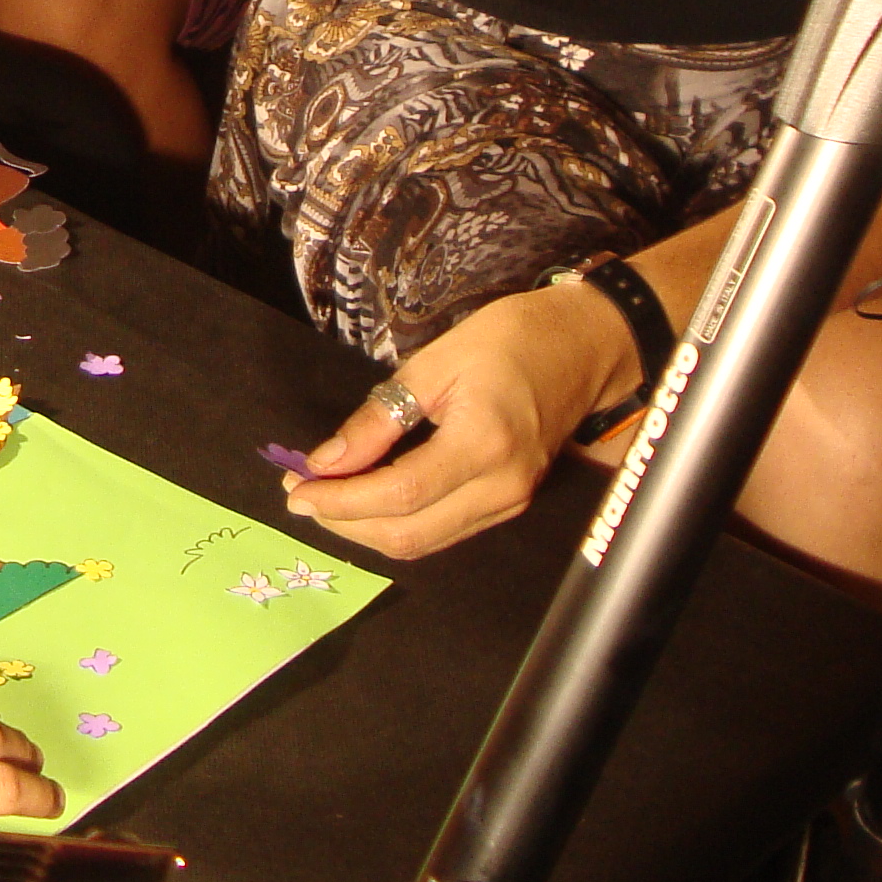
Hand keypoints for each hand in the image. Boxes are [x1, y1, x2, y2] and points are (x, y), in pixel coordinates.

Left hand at [280, 282, 639, 559]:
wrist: (585, 346)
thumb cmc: (511, 339)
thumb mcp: (435, 363)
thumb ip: (378, 418)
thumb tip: (327, 461)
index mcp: (483, 445)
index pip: (398, 494)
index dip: (341, 500)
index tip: (296, 488)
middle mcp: (501, 488)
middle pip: (409, 533)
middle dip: (346, 522)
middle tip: (302, 496)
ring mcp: (510, 503)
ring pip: (425, 541)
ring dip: (368, 528)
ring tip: (327, 498)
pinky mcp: (511, 504)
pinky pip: (444, 530)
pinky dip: (400, 522)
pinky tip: (369, 500)